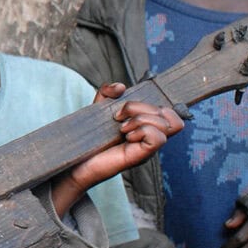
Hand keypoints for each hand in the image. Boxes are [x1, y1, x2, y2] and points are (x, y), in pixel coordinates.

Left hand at [52, 83, 182, 214]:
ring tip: (121, 127)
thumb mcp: (98, 107)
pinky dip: (142, 130)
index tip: (129, 105)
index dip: (158, 103)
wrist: (76, 160)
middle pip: (168, 114)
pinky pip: (158, 138)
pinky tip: (125, 135)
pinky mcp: (140, 156)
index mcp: (146, 126)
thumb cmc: (90, 137)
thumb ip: (108, 92)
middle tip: (119, 116)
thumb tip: (120, 87)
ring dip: (140, 118)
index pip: (172, 113)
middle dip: (140, 107)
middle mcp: (150, 138)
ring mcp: (147, 148)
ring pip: (166, 125)